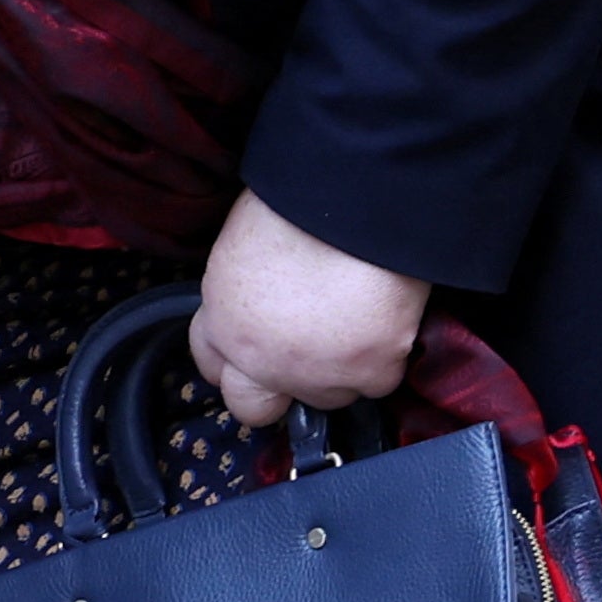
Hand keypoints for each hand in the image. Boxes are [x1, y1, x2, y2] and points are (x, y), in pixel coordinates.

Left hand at [190, 187, 429, 429]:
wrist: (356, 194)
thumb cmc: (296, 199)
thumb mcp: (242, 244)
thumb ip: (243, 292)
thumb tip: (262, 302)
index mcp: (222, 320)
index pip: (213, 366)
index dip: (237, 356)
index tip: (256, 346)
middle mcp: (259, 359)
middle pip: (255, 407)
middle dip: (275, 390)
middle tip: (305, 355)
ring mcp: (314, 372)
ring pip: (328, 396)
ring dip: (340, 369)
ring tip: (357, 317)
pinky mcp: (369, 371)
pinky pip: (380, 379)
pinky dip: (388, 353)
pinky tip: (388, 314)